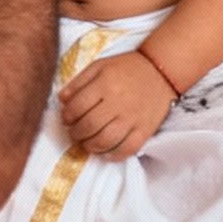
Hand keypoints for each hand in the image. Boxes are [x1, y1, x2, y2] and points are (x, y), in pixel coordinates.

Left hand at [59, 49, 173, 159]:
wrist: (161, 71)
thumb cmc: (126, 68)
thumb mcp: (100, 66)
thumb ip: (79, 82)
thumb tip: (62, 100)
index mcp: (105, 83)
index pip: (78, 106)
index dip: (67, 116)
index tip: (67, 119)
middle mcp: (118, 102)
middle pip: (89, 126)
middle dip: (76, 133)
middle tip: (74, 133)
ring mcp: (132, 118)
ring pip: (105, 140)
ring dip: (90, 146)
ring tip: (86, 143)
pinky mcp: (145, 130)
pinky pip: (127, 149)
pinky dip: (113, 155)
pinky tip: (105, 152)